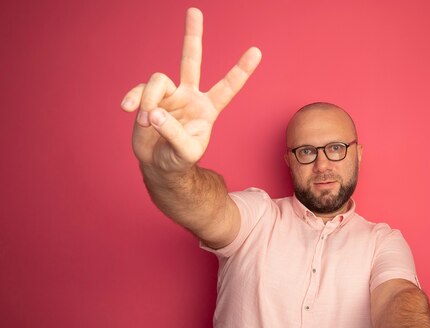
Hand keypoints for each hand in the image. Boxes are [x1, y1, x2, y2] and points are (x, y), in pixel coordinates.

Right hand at [120, 8, 261, 171]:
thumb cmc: (180, 160)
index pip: (227, 87)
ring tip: (147, 121)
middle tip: (194, 10)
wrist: (160, 165)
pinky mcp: (148, 98)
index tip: (256, 52)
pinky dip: (133, 99)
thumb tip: (154, 111)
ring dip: (149, 100)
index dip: (240, 70)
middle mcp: (190, 96)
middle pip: (191, 60)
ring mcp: (169, 95)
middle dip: (192, 35)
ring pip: (158, 80)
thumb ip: (174, 133)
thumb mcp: (185, 152)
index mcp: (208, 108)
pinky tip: (128, 110)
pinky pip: (139, 90)